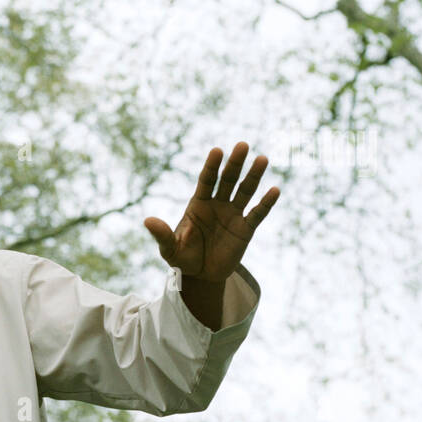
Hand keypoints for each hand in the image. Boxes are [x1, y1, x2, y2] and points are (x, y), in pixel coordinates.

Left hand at [144, 143, 278, 282]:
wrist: (200, 276)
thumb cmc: (182, 258)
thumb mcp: (169, 248)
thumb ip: (162, 234)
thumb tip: (147, 221)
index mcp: (198, 204)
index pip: (206, 180)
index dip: (211, 166)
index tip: (217, 150)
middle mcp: (217, 205)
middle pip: (227, 180)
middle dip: (234, 163)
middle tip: (242, 145)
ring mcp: (233, 215)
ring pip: (245, 192)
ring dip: (253, 176)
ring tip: (262, 159)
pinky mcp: (245, 230)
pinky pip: (257, 214)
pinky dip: (266, 203)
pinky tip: (275, 190)